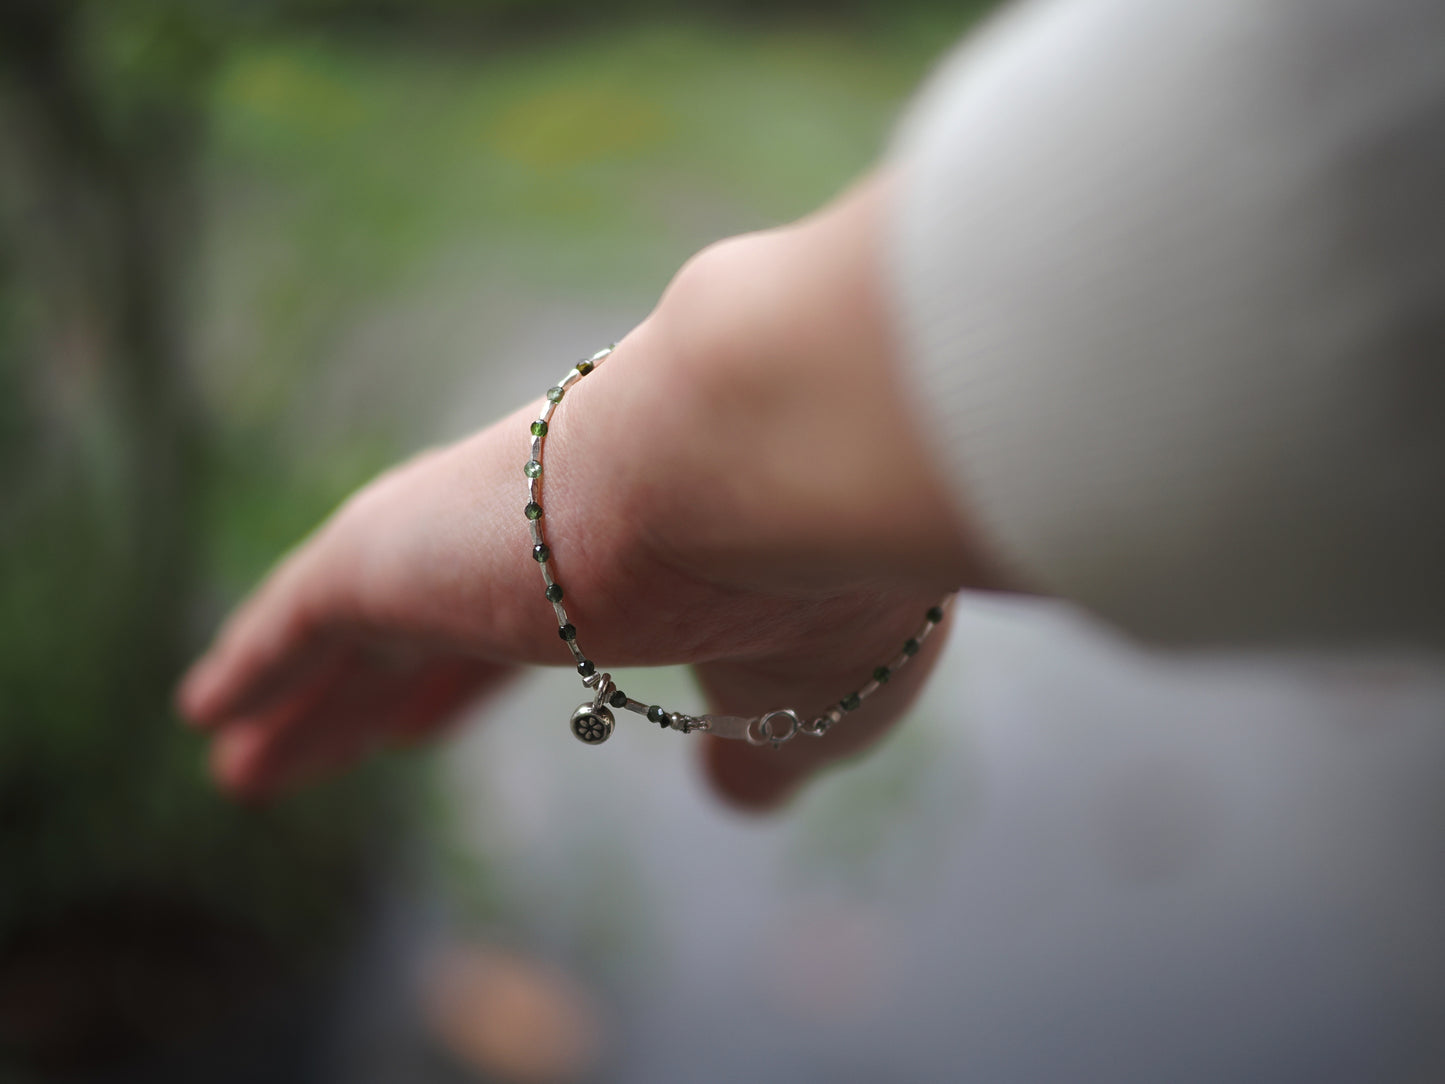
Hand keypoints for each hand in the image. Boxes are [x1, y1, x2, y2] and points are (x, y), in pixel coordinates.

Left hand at [176, 172, 1010, 808]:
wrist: (764, 465)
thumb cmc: (820, 584)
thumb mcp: (809, 707)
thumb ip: (761, 754)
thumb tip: (734, 794)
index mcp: (627, 569)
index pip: (527, 636)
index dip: (475, 685)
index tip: (429, 721)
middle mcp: (532, 538)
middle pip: (432, 638)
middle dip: (380, 700)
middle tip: (337, 744)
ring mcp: (459, 535)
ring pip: (359, 634)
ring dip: (307, 705)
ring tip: (242, 763)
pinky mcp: (388, 546)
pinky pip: (299, 616)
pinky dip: (254, 664)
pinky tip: (207, 715)